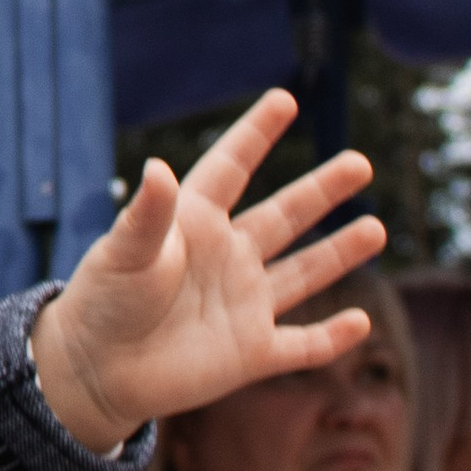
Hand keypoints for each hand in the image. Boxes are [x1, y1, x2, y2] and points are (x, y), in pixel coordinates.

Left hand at [32, 89, 385, 452]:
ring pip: (302, 274)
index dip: (255, 135)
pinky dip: (331, 338)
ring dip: (338, 254)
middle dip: (322, 191)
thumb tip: (157, 167)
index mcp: (194, 224)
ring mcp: (242, 304)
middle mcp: (226, 258)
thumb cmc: (102, 302)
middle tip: (360, 163)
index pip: (231, 169)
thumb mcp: (121, 252)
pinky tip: (361, 322)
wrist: (94, 371)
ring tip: (375, 229)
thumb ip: (146, 214)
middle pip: (283, 216)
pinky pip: (300, 345)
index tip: (285, 99)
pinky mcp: (250, 353)